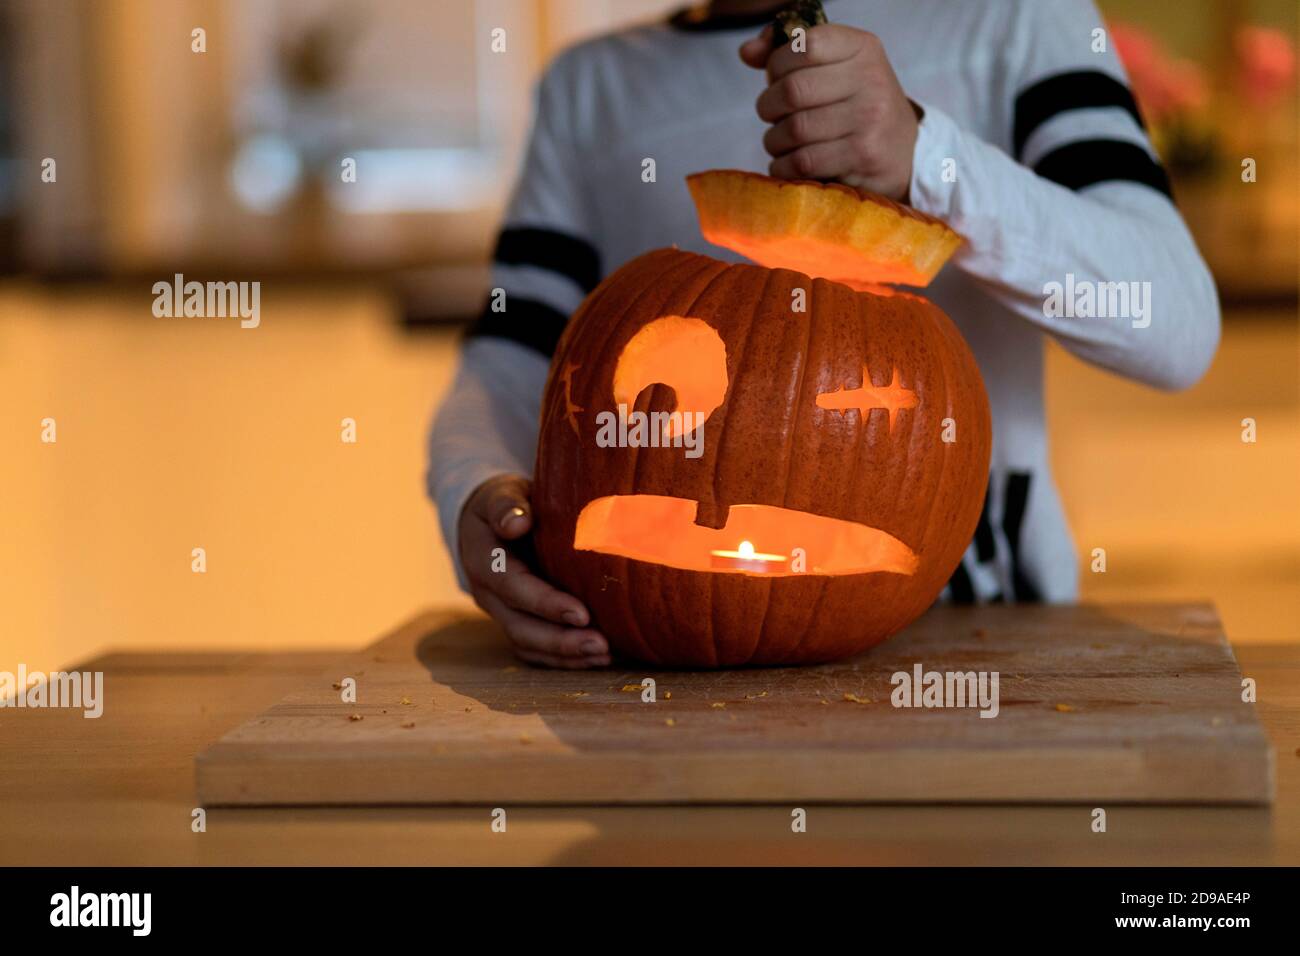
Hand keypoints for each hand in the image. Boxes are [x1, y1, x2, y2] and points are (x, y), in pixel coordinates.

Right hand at [459, 474, 610, 667]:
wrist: (492, 521)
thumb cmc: (506, 503)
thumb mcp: (501, 495)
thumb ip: (506, 506)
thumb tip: (517, 522)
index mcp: (483, 560)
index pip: (514, 587)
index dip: (545, 603)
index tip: (582, 614)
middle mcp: (488, 594)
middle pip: (520, 627)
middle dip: (560, 641)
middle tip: (601, 646)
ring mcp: (501, 612)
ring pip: (528, 644)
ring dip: (566, 655)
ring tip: (605, 655)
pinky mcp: (517, 622)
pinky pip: (536, 649)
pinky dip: (564, 659)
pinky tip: (596, 658)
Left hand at [740, 23, 918, 200]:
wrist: (904, 152)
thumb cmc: (857, 105)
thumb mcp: (837, 67)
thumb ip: (790, 52)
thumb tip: (746, 52)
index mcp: (862, 48)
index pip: (804, 44)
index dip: (776, 64)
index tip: (776, 79)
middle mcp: (870, 79)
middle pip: (792, 90)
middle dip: (768, 107)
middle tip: (772, 116)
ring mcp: (869, 119)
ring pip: (793, 130)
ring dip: (774, 140)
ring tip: (780, 141)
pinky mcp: (862, 157)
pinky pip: (802, 162)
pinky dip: (783, 166)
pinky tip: (788, 163)